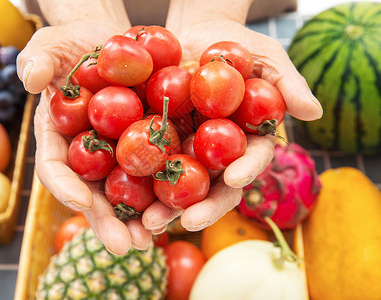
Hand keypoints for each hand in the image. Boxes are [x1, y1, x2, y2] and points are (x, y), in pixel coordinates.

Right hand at [17, 17, 153, 254]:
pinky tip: (178, 212)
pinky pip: (153, 174)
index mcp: (58, 136)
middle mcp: (86, 154)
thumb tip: (32, 80)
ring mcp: (116, 155)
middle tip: (122, 246)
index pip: (55, 166)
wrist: (112, 43)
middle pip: (92, 193)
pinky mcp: (146, 148)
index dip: (65, 185)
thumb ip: (38, 58)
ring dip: (136, 220)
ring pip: (123, 193)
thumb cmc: (76, 43)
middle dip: (105, 221)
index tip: (81, 201)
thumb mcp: (53, 43)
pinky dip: (163, 194)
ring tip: (150, 241)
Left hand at [140, 1, 322, 231]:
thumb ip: (288, 82)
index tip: (235, 179)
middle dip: (202, 206)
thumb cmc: (237, 44)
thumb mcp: (266, 56)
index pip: (252, 160)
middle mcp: (218, 152)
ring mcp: (187, 149)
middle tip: (186, 221)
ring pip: (179, 183)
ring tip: (147, 222)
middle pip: (214, 185)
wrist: (195, 34)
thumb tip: (314, 112)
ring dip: (165, 205)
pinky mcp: (159, 140)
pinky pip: (148, 161)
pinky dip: (137, 178)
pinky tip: (123, 193)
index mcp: (247, 139)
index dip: (246, 170)